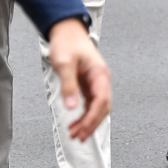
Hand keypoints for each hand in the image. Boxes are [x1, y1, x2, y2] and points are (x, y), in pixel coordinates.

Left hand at [47, 17, 110, 141]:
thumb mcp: (64, 63)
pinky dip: (85, 114)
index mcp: (99, 73)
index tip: (83, 130)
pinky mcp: (89, 84)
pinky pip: (91, 103)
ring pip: (98, 108)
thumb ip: (69, 86)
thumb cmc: (67, 43)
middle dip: (92, 124)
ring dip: (88, 121)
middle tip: (79, 137)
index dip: (93, 118)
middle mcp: (101, 79)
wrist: (66, 30)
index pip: (101, 101)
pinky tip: (76, 122)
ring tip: (75, 133)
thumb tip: (71, 107)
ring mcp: (96, 82)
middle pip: (103, 108)